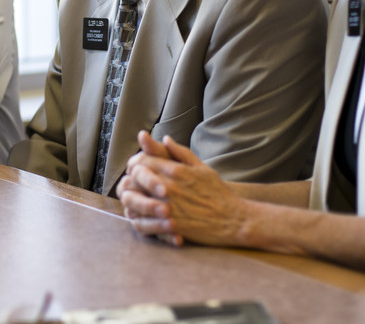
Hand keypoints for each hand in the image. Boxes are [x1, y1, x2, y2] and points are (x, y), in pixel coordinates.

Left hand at [119, 131, 245, 247]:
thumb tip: (164, 139)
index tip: (134, 169)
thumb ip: (181, 153)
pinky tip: (138, 220)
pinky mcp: (171, 225)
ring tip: (131, 202)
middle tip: (129, 185)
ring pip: (136, 201)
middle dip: (129, 181)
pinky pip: (145, 223)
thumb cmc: (219, 193)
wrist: (235, 220)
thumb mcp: (202, 168)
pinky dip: (138, 221)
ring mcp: (170, 206)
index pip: (142, 160)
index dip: (134, 164)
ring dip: (130, 201)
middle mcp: (170, 187)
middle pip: (135, 178)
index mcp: (176, 170)